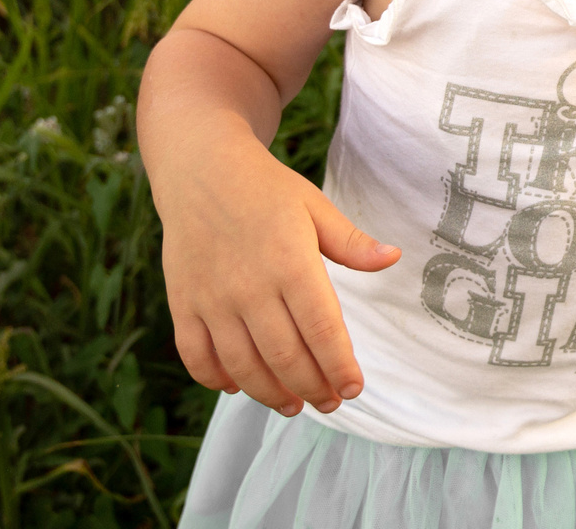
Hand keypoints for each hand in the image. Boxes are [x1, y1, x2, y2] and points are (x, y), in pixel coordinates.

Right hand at [158, 142, 399, 416]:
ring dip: (270, 393)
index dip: (338, 364)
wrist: (201, 170)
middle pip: (284, 355)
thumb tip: (393, 258)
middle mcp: (249, 286)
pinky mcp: (182, 304)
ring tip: (294, 403)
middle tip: (329, 403)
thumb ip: (351, 242)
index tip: (353, 388)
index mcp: (290, 262)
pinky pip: (197, 356)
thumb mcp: (315, 208)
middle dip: (311, 387)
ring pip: (242, 364)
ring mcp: (211, 299)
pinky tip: (238, 385)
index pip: (321, 327)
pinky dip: (217, 378)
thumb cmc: (266, 191)